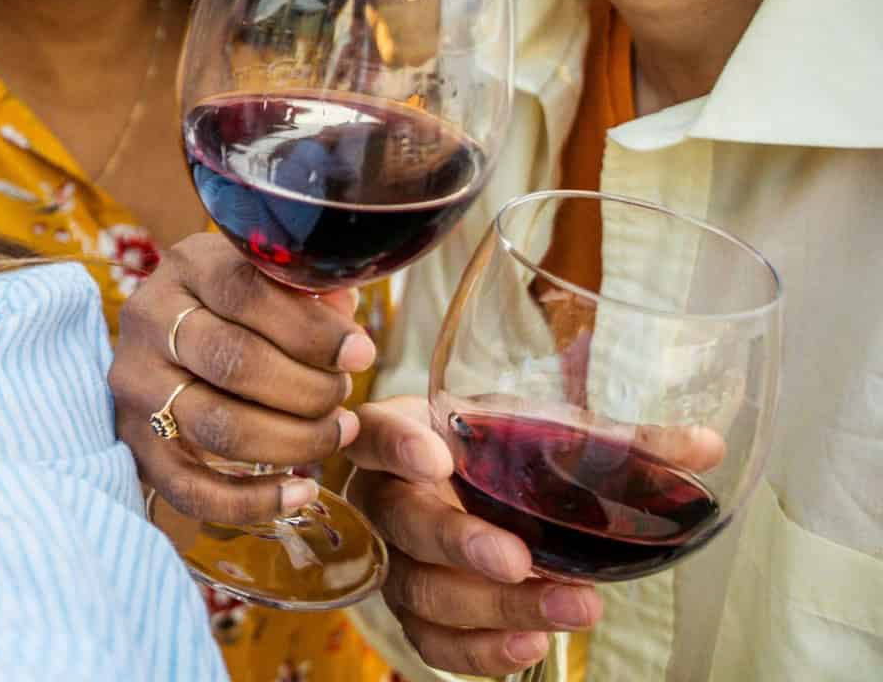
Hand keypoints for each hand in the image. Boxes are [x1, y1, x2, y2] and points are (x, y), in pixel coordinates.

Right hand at [111, 230, 373, 524]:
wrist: (169, 338)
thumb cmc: (240, 307)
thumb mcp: (269, 279)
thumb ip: (309, 295)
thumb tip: (347, 331)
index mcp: (187, 269)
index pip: (245, 292)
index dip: (311, 329)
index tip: (360, 355)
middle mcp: (148, 322)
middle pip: (234, 362)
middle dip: (309, 389)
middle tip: (343, 396)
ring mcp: (136, 386)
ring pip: (218, 427)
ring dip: (293, 440)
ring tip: (334, 434)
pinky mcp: (134, 442)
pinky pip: (191, 488)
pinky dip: (252, 501)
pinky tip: (300, 493)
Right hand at [346, 395, 599, 674]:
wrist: (474, 496)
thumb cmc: (498, 453)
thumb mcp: (545, 433)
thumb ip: (615, 442)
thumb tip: (705, 447)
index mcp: (405, 435)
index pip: (377, 431)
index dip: (397, 446)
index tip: (437, 457)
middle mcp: (385, 498)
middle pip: (401, 523)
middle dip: (458, 543)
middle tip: (517, 559)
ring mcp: (395, 561)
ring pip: (421, 591)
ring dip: (493, 606)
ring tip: (570, 609)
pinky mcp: (414, 613)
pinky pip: (432, 642)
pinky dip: (481, 651)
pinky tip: (533, 642)